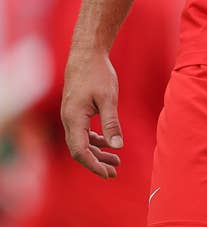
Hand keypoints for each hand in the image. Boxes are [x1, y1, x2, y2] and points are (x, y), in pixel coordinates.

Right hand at [61, 49, 122, 177]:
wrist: (86, 53)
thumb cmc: (97, 73)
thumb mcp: (108, 98)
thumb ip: (111, 123)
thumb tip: (118, 147)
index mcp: (74, 119)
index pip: (80, 151)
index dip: (93, 165)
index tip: (108, 173)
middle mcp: (69, 119)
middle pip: (80, 150)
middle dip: (96, 163)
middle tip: (114, 172)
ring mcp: (71, 115)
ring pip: (82, 141)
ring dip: (97, 152)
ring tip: (116, 160)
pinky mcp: (76, 110)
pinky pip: (83, 131)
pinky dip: (95, 140)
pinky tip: (107, 143)